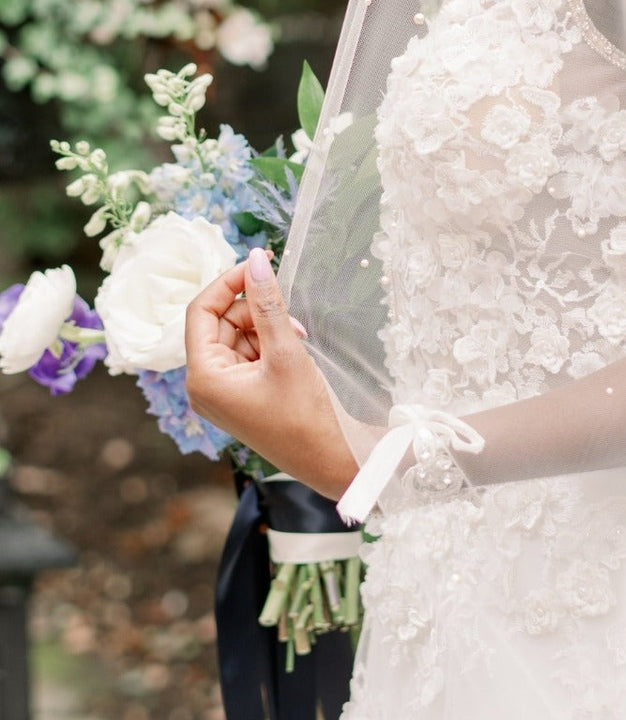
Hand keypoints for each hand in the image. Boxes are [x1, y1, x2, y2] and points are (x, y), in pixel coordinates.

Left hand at [185, 247, 358, 499]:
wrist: (331, 460)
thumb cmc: (305, 414)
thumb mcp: (286, 351)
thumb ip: (268, 303)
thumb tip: (255, 259)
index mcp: (203, 377)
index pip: (201, 311)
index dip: (228, 283)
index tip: (260, 264)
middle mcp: (205, 385)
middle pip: (220, 322)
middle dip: (253, 310)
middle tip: (289, 314)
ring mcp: (222, 392)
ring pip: (237, 335)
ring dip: (265, 326)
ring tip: (296, 338)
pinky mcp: (240, 395)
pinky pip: (247, 353)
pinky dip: (269, 343)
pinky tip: (293, 349)